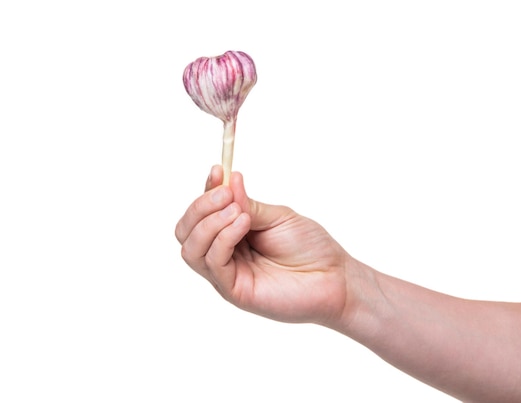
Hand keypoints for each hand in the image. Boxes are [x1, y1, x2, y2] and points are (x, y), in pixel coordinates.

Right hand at [175, 166, 351, 325]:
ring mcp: (226, 274)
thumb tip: (228, 179)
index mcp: (231, 234)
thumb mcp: (277, 216)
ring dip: (209, 222)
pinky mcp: (233, 290)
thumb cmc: (310, 247)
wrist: (334, 277)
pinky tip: (243, 224)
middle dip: (199, 207)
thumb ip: (248, 203)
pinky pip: (212, 262)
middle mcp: (223, 254)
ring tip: (238, 211)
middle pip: (186, 231)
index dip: (205, 191)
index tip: (217, 169)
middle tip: (225, 194)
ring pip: (191, 248)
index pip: (201, 214)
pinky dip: (223, 237)